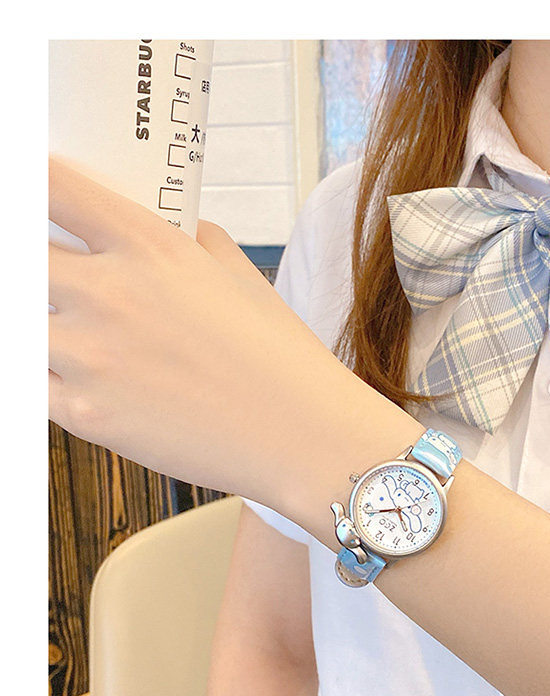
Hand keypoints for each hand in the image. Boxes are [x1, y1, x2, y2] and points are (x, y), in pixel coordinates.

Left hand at [48, 154, 338, 502]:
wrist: (300, 436)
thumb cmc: (281, 358)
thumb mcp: (241, 275)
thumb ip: (194, 238)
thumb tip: (177, 226)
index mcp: (148, 246)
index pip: (50, 188)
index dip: (27, 184)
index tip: (28, 193)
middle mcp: (108, 294)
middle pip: (17, 255)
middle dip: (29, 260)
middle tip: (52, 275)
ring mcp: (89, 357)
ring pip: (19, 322)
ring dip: (37, 322)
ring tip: (75, 332)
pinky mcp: (85, 415)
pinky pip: (31, 383)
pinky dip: (45, 375)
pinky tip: (77, 374)